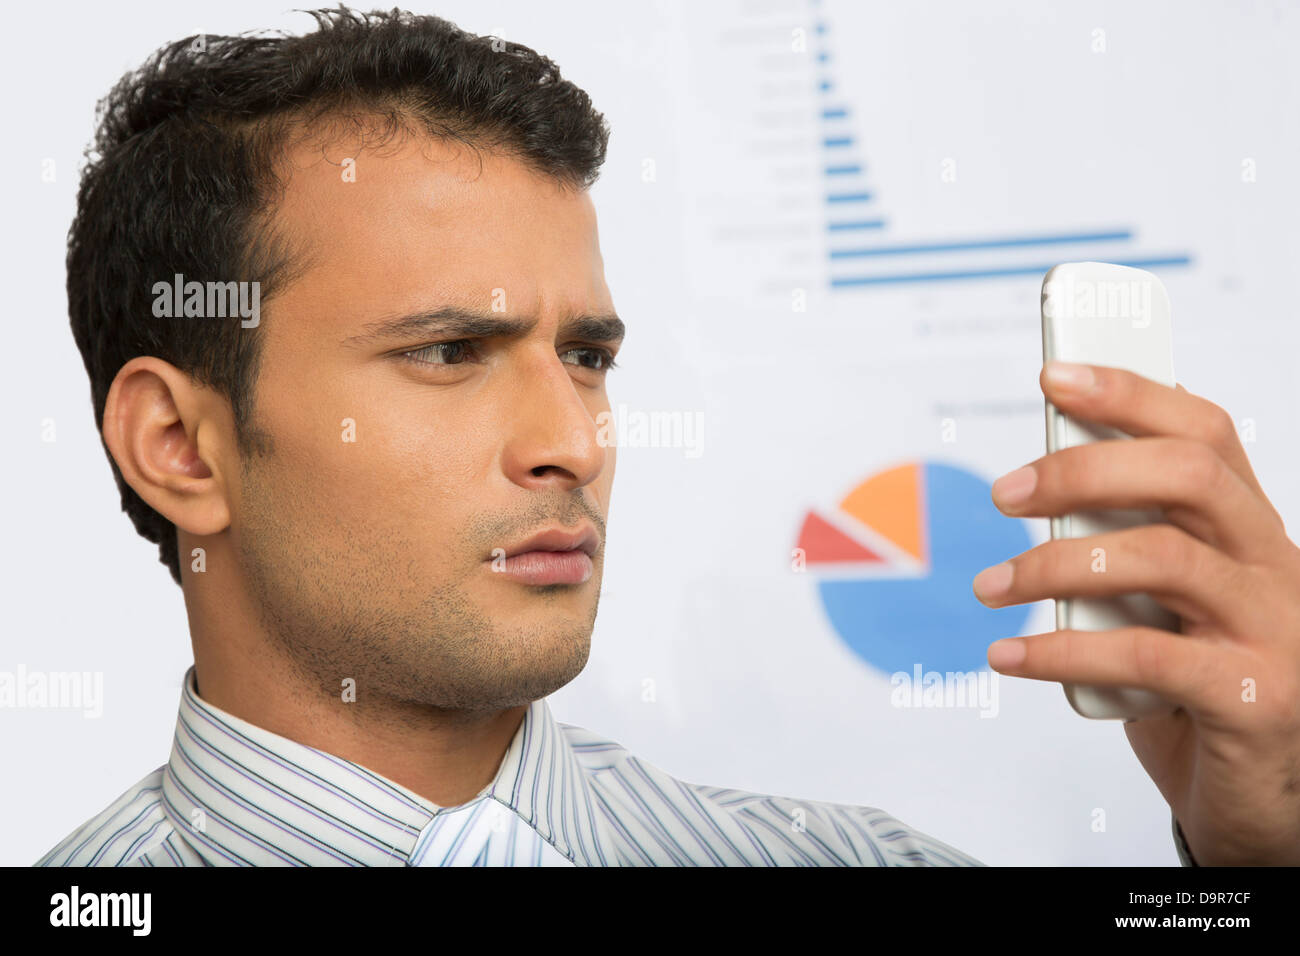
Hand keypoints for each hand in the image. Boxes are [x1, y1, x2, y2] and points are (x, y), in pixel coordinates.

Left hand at [971, 360, 1299, 864]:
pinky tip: (1012, 656)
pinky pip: (1147, 657)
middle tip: (1006, 494)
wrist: (1261, 796)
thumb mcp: (1161, 602)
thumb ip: (1123, 545)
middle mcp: (1272, 567)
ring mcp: (1273, 632)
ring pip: (1163, 559)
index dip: (1131, 394)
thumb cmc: (1198, 683)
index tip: (1055, 377)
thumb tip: (1040, 485)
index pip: (1205, 432)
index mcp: (1248, 530)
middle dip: (1083, 469)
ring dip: (1055, 565)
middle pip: (1187, 475)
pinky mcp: (1255, 700)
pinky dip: (1063, 651)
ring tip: (991, 587)